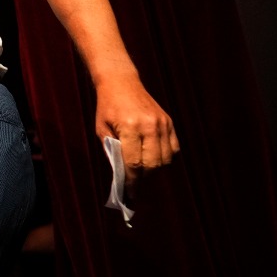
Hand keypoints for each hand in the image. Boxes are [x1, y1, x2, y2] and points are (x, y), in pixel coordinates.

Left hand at [95, 77, 180, 199]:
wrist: (121, 82)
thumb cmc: (108, 107)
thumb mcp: (102, 129)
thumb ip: (112, 152)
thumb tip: (123, 175)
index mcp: (130, 127)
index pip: (134, 163)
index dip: (132, 182)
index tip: (129, 194)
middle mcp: (149, 125)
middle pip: (152, 164)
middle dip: (143, 178)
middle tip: (135, 185)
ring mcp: (162, 123)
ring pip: (165, 159)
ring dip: (154, 170)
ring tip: (143, 172)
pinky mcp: (169, 122)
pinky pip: (173, 149)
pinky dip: (165, 158)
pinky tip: (154, 159)